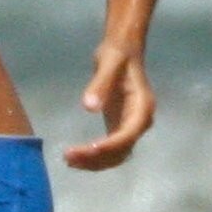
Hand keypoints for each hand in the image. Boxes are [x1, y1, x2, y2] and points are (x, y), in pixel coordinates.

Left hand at [63, 44, 154, 171]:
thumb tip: (89, 107)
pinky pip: (110, 149)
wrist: (122, 49)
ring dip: (95, 162)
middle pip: (122, 150)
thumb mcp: (108, 63)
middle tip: (70, 157)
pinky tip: (76, 156)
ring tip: (69, 160)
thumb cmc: (118, 54)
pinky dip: (94, 156)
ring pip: (116, 154)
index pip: (128, 135)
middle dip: (97, 158)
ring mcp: (130, 126)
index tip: (87, 149)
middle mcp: (139, 122)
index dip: (109, 146)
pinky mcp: (119, 126)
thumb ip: (100, 84)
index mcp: (142, 108)